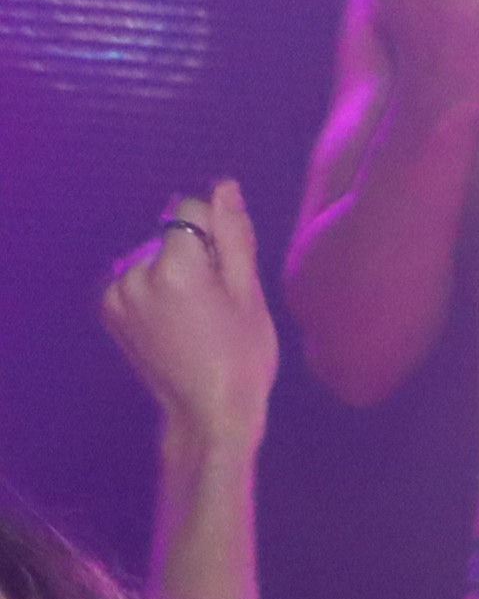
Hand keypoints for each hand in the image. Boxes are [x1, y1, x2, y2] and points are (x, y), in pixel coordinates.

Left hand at [101, 181, 277, 458]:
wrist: (208, 413)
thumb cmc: (243, 358)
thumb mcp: (250, 296)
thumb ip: (233, 236)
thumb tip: (224, 185)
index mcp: (177, 266)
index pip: (189, 209)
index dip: (216, 234)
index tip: (227, 275)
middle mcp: (137, 271)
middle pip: (170, 235)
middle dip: (192, 257)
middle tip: (214, 307)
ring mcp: (117, 290)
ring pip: (152, 256)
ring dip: (171, 273)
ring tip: (193, 319)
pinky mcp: (108, 306)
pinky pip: (134, 278)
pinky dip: (152, 290)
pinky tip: (171, 322)